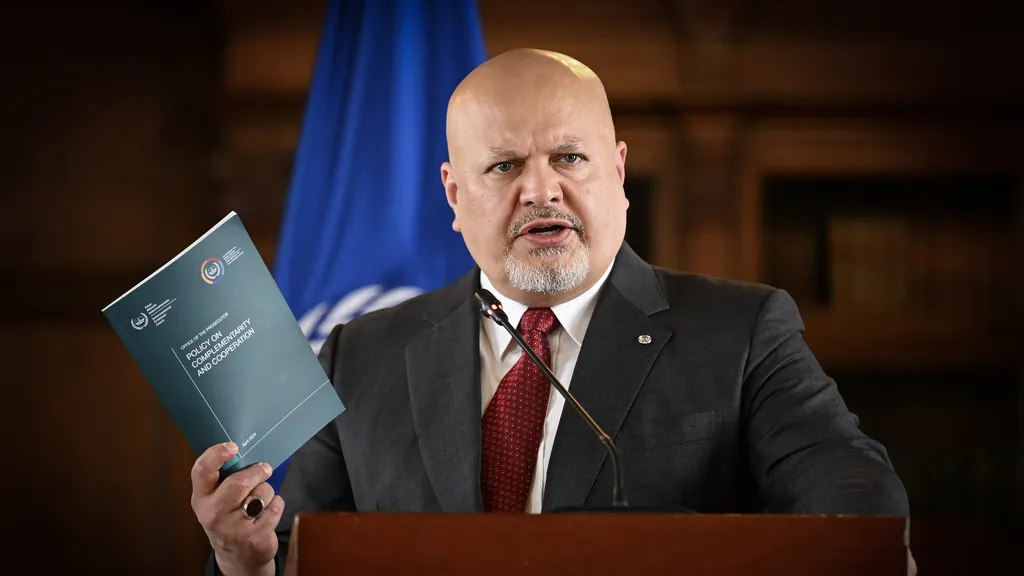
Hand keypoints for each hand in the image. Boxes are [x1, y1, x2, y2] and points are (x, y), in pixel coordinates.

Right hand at [191, 442, 282, 575]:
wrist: (236, 555)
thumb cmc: (227, 517)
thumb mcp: (215, 498)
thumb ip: (223, 477)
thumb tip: (243, 449)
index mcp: (201, 498)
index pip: (202, 470)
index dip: (217, 454)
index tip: (233, 447)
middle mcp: (213, 513)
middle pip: (239, 482)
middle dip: (257, 472)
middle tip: (264, 468)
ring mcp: (233, 527)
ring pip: (261, 493)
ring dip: (267, 491)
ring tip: (260, 499)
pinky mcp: (254, 537)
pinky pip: (275, 506)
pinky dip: (276, 504)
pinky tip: (267, 512)